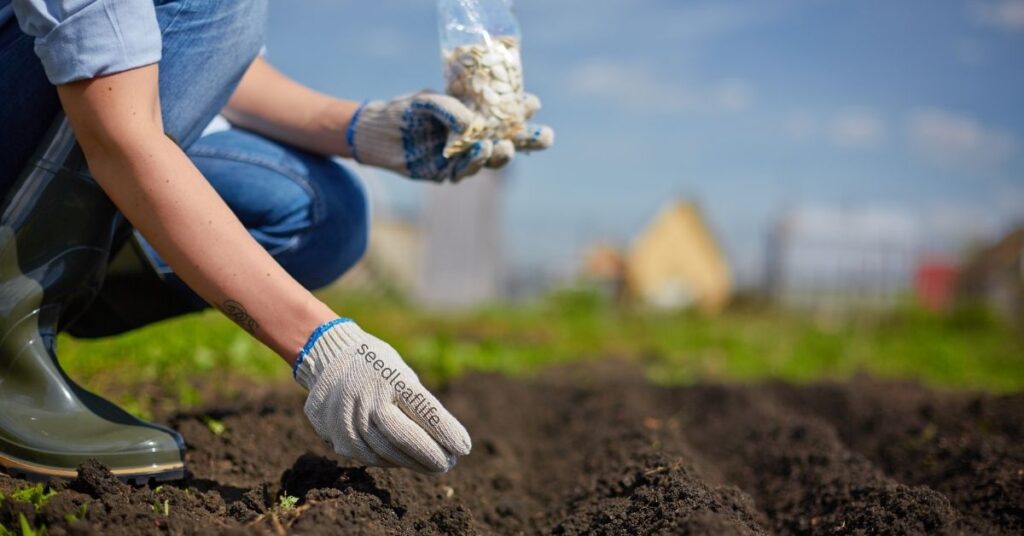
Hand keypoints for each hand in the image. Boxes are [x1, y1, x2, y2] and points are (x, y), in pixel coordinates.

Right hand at [295, 319, 471, 472]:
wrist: (328, 359)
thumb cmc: (378, 366)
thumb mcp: (401, 373)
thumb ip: (418, 404)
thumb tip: (445, 440)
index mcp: (389, 376)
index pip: (423, 408)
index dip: (445, 430)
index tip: (464, 447)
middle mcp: (367, 397)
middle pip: (403, 436)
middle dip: (429, 454)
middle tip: (449, 463)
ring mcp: (348, 417)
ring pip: (386, 452)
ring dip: (413, 462)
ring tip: (433, 466)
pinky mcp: (337, 435)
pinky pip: (368, 456)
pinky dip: (391, 460)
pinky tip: (405, 461)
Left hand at [345, 91, 553, 181]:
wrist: (377, 133)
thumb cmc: (404, 111)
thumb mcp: (427, 101)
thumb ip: (449, 109)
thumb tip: (471, 125)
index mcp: (474, 117)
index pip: (505, 115)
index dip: (522, 110)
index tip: (533, 103)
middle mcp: (473, 139)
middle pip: (508, 142)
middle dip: (529, 140)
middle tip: (545, 136)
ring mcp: (461, 158)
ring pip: (489, 160)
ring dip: (500, 153)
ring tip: (505, 145)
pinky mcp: (446, 174)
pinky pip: (464, 170)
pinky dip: (473, 161)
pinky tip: (480, 151)